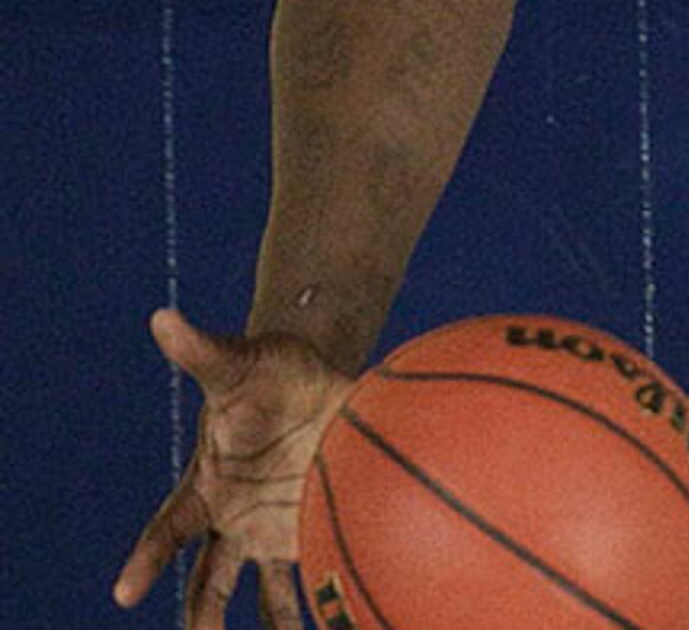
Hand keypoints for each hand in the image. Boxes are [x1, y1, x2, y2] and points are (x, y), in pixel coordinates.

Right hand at [113, 311, 350, 629]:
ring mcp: (268, 530)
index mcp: (203, 488)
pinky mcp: (306, 531)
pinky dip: (318, 602)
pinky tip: (335, 623)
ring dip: (270, 623)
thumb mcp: (238, 361)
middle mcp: (230, 519)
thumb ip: (202, 352)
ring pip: (259, 593)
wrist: (317, 380)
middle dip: (202, 616)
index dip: (147, 559)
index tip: (124, 591)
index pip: (167, 530)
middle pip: (207, 582)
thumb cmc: (269, 370)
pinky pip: (307, 577)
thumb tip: (163, 318)